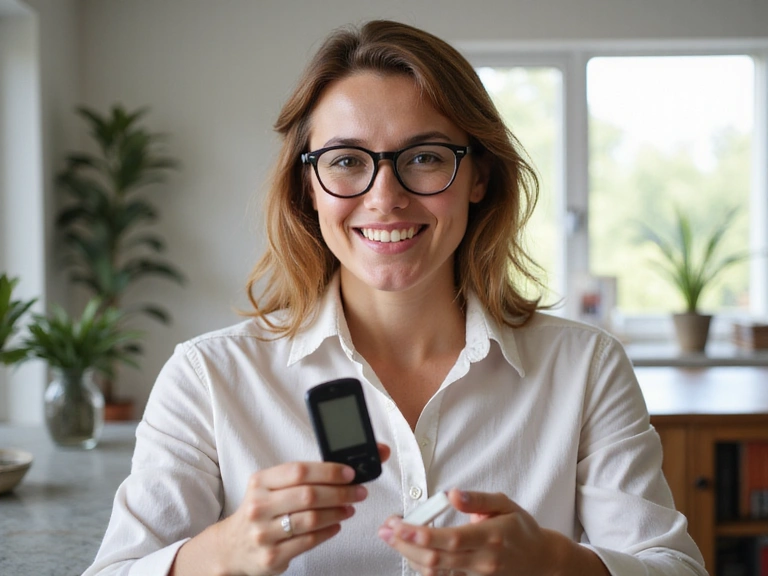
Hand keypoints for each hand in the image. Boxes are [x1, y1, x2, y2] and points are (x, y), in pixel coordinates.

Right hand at [172, 444, 389, 575]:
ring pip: (311, 519)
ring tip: (349, 508)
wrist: (231, 546)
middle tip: (359, 492)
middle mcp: (259, 506)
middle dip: (340, 493)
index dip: (328, 471)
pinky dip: (328, 532)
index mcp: (259, 482)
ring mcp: (264, 533)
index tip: (350, 473)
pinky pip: (308, 541)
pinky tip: (336, 525)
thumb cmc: (261, 510)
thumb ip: (301, 476)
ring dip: (338, 513)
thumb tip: (344, 467)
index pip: (299, 471)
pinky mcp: (271, 556)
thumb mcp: (269, 487)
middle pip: (309, 495)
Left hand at [377, 488, 586, 575]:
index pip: (450, 538)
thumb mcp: (505, 504)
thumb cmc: (521, 530)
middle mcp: (482, 561)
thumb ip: (478, 499)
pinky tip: (410, 554)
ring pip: (436, 572)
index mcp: (490, 537)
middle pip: (436, 558)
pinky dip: (423, 568)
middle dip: (405, 545)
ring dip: (409, 556)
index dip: (421, 534)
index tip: (399, 524)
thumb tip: (452, 495)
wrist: (540, 561)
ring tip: (392, 539)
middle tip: (385, 530)